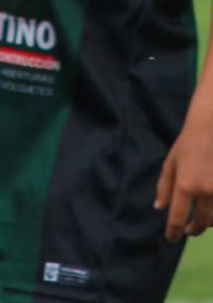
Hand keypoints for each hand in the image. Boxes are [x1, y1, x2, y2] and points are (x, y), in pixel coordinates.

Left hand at [155, 102, 212, 240]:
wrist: (211, 128)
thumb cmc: (188, 144)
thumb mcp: (170, 163)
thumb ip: (164, 187)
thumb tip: (159, 208)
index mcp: (186, 186)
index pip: (178, 217)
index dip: (173, 232)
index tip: (170, 238)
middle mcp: (205, 192)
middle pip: (200, 223)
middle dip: (192, 230)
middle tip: (187, 230)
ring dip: (207, 223)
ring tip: (200, 221)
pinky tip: (210, 212)